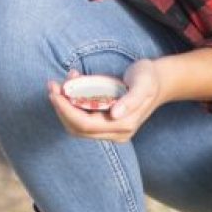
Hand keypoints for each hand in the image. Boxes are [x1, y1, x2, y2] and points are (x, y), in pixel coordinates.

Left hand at [47, 59, 166, 142]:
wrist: (158, 81)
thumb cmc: (150, 79)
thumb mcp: (144, 84)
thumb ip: (131, 99)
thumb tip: (114, 114)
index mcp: (123, 126)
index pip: (85, 125)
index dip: (66, 111)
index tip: (55, 94)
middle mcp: (115, 133)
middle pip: (77, 128)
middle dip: (60, 108)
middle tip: (52, 86)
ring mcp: (109, 130)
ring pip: (76, 124)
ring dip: (63, 106)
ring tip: (59, 83)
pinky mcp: (104, 122)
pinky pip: (82, 116)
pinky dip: (72, 103)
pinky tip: (72, 83)